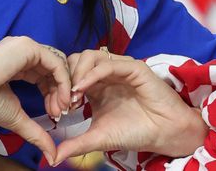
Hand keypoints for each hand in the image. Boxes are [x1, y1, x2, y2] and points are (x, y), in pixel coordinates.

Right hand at [0, 36, 72, 165]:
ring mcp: (25, 47)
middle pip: (53, 70)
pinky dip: (62, 81)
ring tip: (59, 110)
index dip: (53, 95)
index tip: (54, 115)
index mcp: (16, 64)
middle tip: (60, 114)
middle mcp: (22, 53)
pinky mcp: (27, 47)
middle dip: (60, 93)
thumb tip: (52, 157)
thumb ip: (35, 132)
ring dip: (63, 88)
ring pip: (56, 65)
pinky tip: (59, 99)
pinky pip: (54, 62)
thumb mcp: (16, 117)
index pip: (44, 76)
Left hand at [54, 49, 206, 159]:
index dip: (61, 87)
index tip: (57, 109)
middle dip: (66, 78)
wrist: (163, 134)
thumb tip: (52, 157)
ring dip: (76, 74)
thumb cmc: (134, 133)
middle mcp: (105, 74)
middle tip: (64, 102)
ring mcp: (119, 68)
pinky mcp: (132, 67)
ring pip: (89, 57)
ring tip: (73, 97)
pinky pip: (107, 63)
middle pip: (76, 60)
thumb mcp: (98, 138)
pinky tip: (82, 90)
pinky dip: (91, 75)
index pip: (70, 73)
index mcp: (96, 86)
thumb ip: (76, 144)